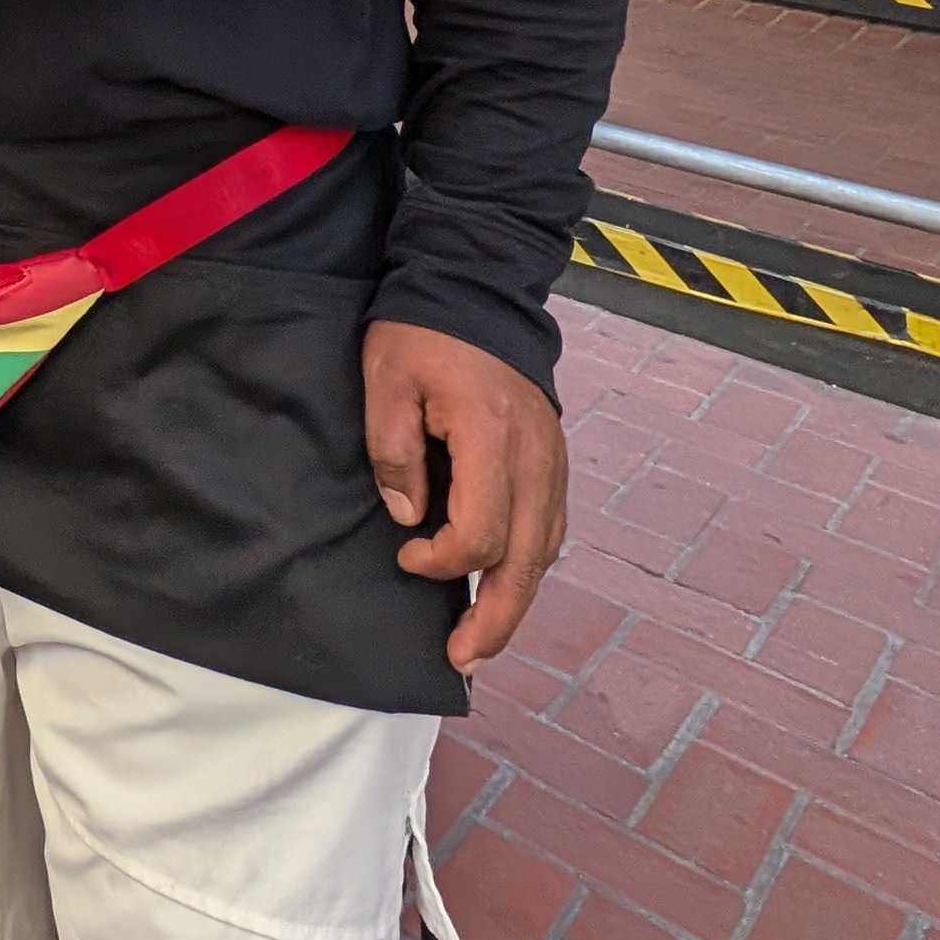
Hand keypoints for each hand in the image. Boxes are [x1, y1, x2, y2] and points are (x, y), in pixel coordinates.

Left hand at [363, 322, 566, 672]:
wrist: (475, 282)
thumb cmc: (423, 330)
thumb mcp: (386, 381)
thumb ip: (395, 452)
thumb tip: (408, 516)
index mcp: (493, 438)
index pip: (480, 533)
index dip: (441, 560)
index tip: (405, 553)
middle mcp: (535, 456)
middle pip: (527, 560)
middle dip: (497, 618)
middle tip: (464, 658)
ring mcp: (552, 456)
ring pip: (546, 548)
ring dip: (517, 597)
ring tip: (486, 637)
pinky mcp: (553, 453)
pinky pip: (551, 523)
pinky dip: (531, 560)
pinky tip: (507, 581)